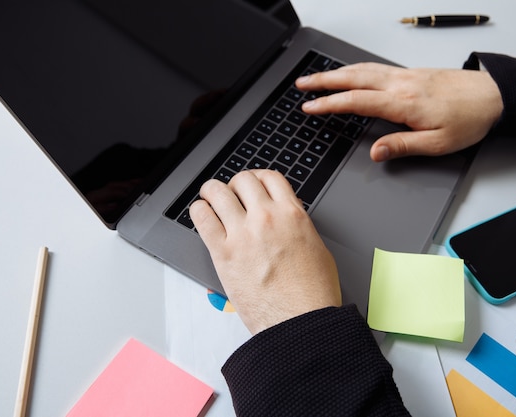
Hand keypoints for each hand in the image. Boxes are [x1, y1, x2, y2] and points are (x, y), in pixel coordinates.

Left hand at [189, 170, 340, 334]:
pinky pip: (202, 218)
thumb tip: (285, 221)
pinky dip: (199, 211)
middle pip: (243, 180)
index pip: (270, 177)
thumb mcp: (316, 248)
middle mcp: (266, 218)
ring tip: (209, 197)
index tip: (252, 184)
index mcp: (292, 214)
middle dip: (235, 184)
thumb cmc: (313, 293)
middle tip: (231, 193)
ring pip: (218, 192)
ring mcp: (242, 234)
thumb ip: (297, 227)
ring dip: (212, 191)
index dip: (258, 177)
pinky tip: (201, 214)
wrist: (301, 321)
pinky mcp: (223, 253)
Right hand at [296, 63, 503, 161]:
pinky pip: (375, 67)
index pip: (356, 101)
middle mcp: (400, 84)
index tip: (309, 106)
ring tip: (317, 77)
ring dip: (336, 72)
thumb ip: (403, 146)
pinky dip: (355, 68)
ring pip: (362, 69)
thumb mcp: (438, 143)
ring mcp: (405, 75)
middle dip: (323, 81)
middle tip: (302, 85)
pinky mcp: (411, 73)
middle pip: (353, 78)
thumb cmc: (469, 120)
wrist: (494, 96)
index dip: (329, 104)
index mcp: (402, 103)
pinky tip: (350, 72)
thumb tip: (375, 153)